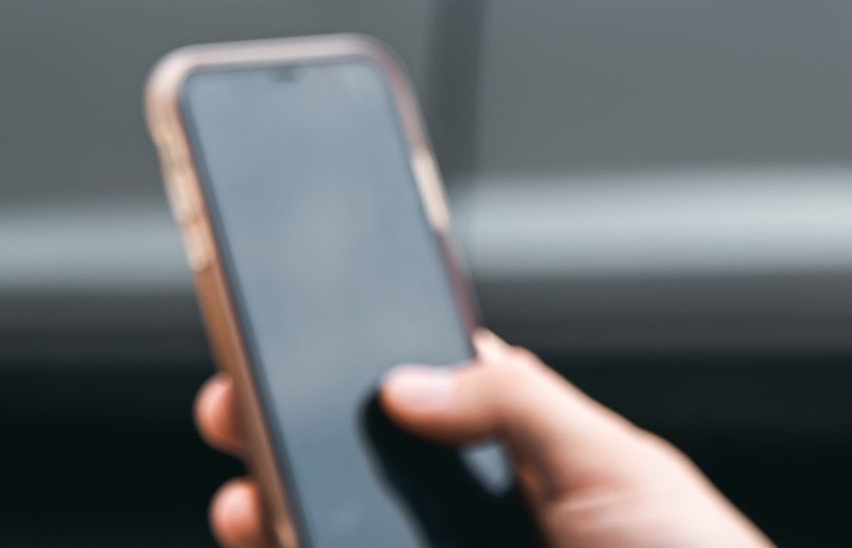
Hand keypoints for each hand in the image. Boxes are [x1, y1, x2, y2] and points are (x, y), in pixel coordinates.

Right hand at [194, 332, 774, 547]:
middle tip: (237, 402)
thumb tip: (406, 379)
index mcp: (512, 457)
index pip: (411, 396)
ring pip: (328, 533)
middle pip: (348, 468)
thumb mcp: (614, 459)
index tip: (282, 326)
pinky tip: (282, 540)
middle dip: (281, 432)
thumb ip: (514, 405)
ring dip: (271, 512)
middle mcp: (465, 519)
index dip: (344, 362)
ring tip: (248, 497)